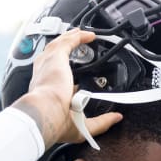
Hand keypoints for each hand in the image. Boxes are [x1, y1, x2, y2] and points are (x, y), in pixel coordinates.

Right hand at [12, 29, 121, 146]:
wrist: (46, 113)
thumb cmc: (56, 121)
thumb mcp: (83, 126)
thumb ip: (101, 122)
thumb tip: (116, 118)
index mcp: (46, 92)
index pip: (53, 79)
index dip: (63, 76)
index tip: (73, 78)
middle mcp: (44, 76)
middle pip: (53, 57)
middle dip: (62, 49)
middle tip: (73, 44)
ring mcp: (49, 64)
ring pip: (58, 45)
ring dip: (69, 38)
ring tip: (79, 34)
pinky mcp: (56, 57)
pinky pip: (68, 41)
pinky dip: (78, 37)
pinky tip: (88, 35)